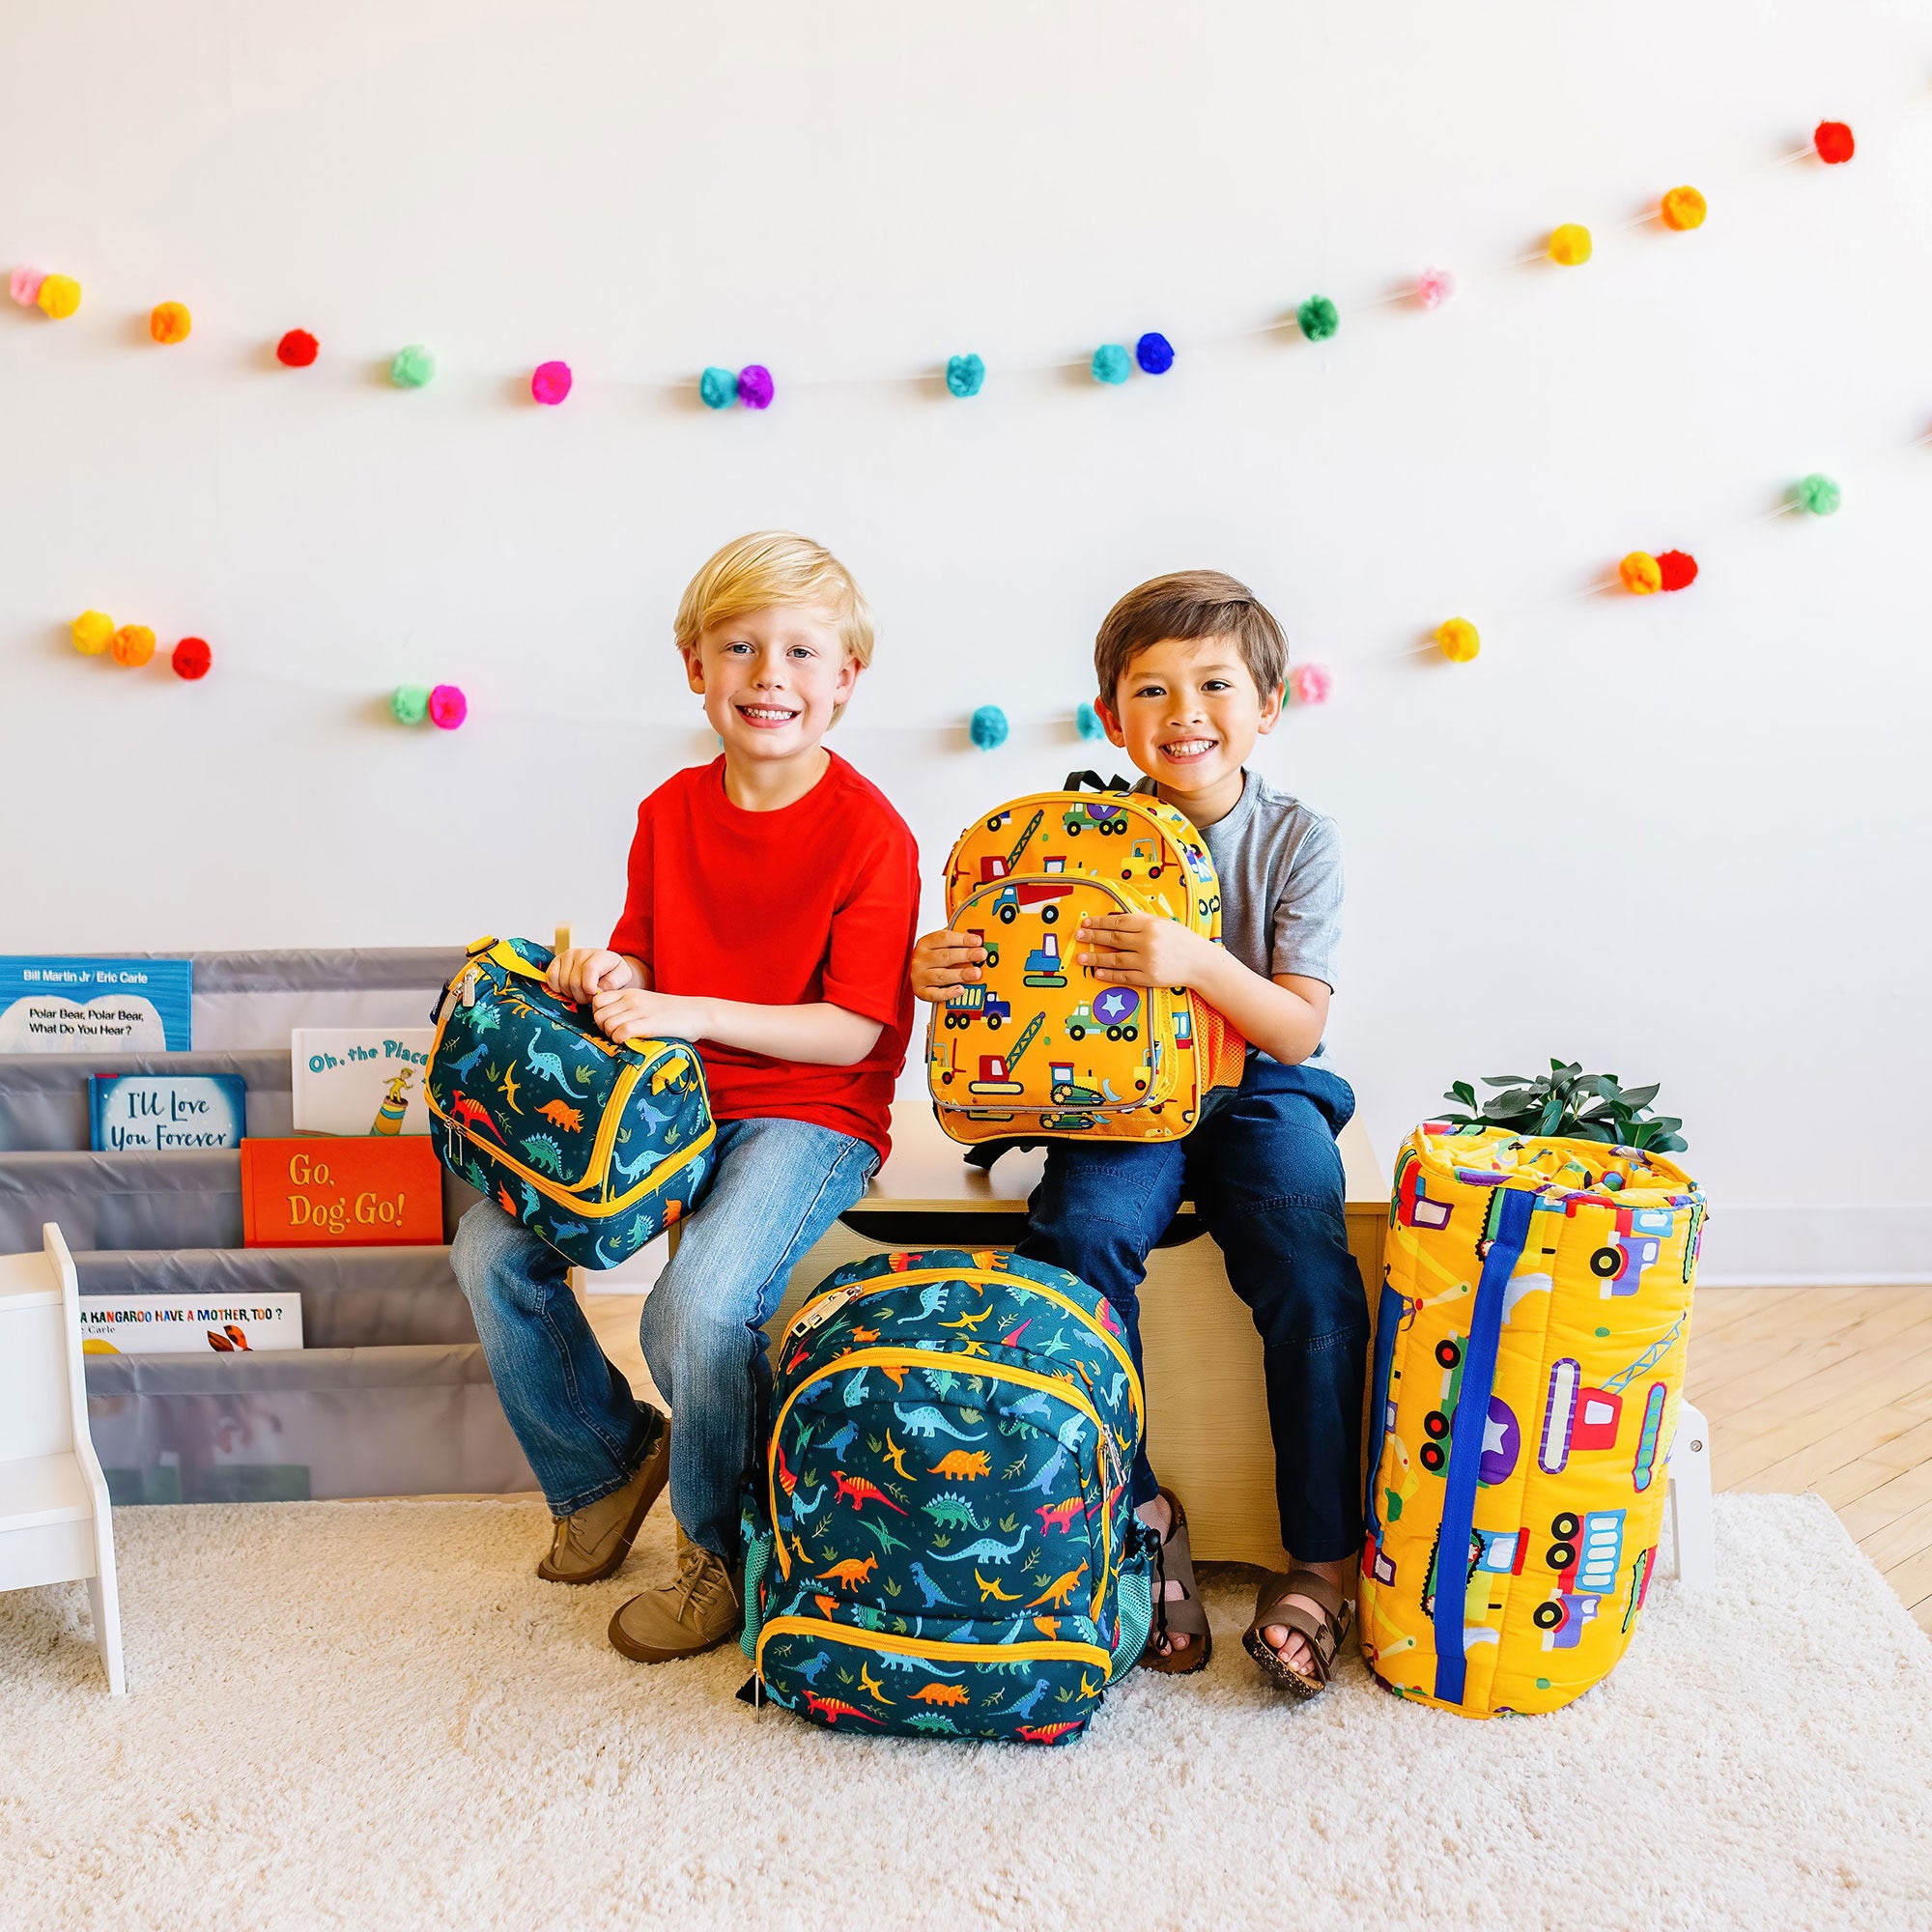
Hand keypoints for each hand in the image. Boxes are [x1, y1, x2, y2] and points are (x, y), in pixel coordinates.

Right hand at [547, 948, 632, 1003]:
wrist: (605, 967)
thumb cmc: (612, 973)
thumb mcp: (622, 977)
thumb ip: (612, 983)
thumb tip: (598, 989)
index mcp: (601, 955)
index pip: (590, 969)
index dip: (589, 986)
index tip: (593, 995)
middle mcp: (583, 952)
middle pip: (574, 980)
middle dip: (582, 996)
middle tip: (589, 997)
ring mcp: (568, 955)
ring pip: (563, 982)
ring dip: (571, 994)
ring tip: (581, 993)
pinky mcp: (557, 961)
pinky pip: (551, 978)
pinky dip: (558, 988)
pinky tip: (569, 989)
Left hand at [589, 987, 708, 1044]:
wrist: (697, 1013)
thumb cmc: (673, 1013)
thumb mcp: (647, 1003)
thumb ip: (629, 1007)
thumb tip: (609, 1021)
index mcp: (630, 993)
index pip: (598, 1001)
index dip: (599, 1015)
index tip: (610, 1024)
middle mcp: (632, 1000)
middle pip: (599, 1015)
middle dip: (603, 1028)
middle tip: (616, 1035)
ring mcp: (640, 1011)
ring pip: (607, 1025)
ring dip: (612, 1036)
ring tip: (625, 1039)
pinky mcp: (648, 1024)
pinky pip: (621, 1032)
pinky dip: (621, 1040)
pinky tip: (631, 1041)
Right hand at [910, 926, 987, 1002]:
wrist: (916, 974)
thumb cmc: (934, 957)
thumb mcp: (942, 944)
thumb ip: (956, 940)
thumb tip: (977, 934)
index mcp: (926, 943)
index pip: (944, 938)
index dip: (962, 939)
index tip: (978, 941)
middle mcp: (921, 959)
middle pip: (945, 956)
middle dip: (966, 955)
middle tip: (981, 955)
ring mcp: (920, 976)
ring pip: (942, 976)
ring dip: (960, 974)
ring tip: (976, 973)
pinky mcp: (922, 992)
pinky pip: (935, 994)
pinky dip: (948, 993)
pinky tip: (961, 990)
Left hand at [1074, 914, 1217, 989]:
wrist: (1201, 963)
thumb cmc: (1182, 940)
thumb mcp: (1163, 923)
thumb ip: (1141, 921)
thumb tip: (1115, 920)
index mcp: (1150, 925)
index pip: (1118, 922)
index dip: (1099, 922)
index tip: (1086, 923)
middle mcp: (1147, 942)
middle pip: (1113, 939)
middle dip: (1093, 938)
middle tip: (1079, 937)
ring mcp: (1147, 961)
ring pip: (1115, 959)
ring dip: (1095, 959)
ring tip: (1081, 958)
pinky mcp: (1149, 978)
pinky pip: (1124, 976)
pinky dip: (1109, 975)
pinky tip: (1098, 973)